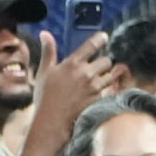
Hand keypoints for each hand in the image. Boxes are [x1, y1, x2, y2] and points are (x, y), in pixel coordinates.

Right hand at [30, 33, 128, 155]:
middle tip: (96, 67)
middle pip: (106, 60)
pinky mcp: (99, 100)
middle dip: (103, 63)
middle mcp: (86, 73)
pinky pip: (109, 90)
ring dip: (106, 76)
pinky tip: (97, 93)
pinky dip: (106, 90)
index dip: (100, 39)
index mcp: (73, 63)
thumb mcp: (44, 71)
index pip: (92, 45)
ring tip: (96, 81)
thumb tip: (45, 33)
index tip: (104, 37)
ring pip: (110, 75)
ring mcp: (94, 88)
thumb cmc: (46, 97)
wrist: (52, 121)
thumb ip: (48, 51)